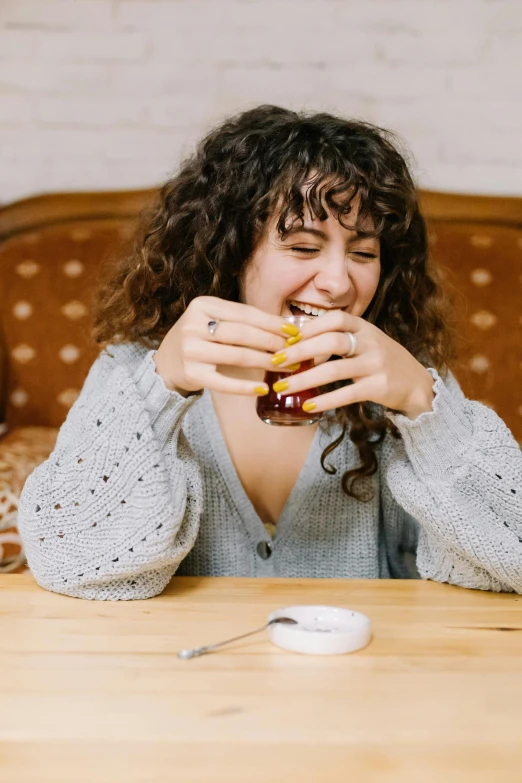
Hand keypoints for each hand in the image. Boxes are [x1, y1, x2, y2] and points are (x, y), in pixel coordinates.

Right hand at [153, 296, 286, 395]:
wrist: (165, 363)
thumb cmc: (199, 339)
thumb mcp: (212, 320)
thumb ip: (240, 321)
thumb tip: (285, 327)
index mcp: (202, 305)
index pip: (245, 313)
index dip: (272, 322)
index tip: (293, 331)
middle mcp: (194, 325)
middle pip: (243, 333)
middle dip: (273, 342)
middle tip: (293, 350)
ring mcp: (191, 350)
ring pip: (237, 355)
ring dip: (265, 361)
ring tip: (285, 366)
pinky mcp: (191, 373)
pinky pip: (224, 382)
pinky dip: (245, 387)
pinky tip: (263, 389)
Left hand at [271, 311, 434, 419]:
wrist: (416, 384)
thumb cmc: (380, 360)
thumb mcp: (364, 341)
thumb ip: (337, 337)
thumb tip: (295, 337)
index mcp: (365, 327)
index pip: (336, 319)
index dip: (310, 326)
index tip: (287, 337)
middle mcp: (371, 343)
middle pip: (331, 342)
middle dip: (300, 351)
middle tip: (276, 361)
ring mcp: (376, 365)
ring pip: (335, 370)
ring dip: (305, 379)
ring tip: (282, 387)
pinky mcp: (378, 387)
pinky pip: (347, 394)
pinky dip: (325, 400)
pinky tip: (308, 405)